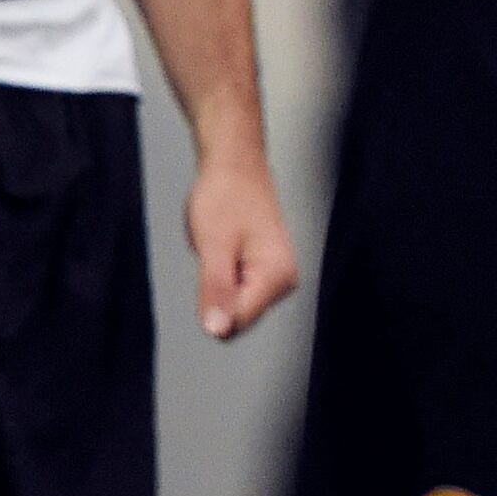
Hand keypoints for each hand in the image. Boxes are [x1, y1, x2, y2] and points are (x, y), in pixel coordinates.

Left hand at [184, 157, 301, 339]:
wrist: (235, 165)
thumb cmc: (225, 197)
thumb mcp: (213, 247)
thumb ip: (217, 292)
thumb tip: (218, 331)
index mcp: (278, 276)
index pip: (237, 322)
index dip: (213, 303)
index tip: (211, 269)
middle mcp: (285, 281)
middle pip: (238, 317)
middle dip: (217, 293)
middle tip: (216, 255)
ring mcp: (277, 277)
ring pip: (235, 305)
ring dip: (219, 283)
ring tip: (222, 249)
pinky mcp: (267, 271)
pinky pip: (237, 291)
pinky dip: (223, 275)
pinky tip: (225, 249)